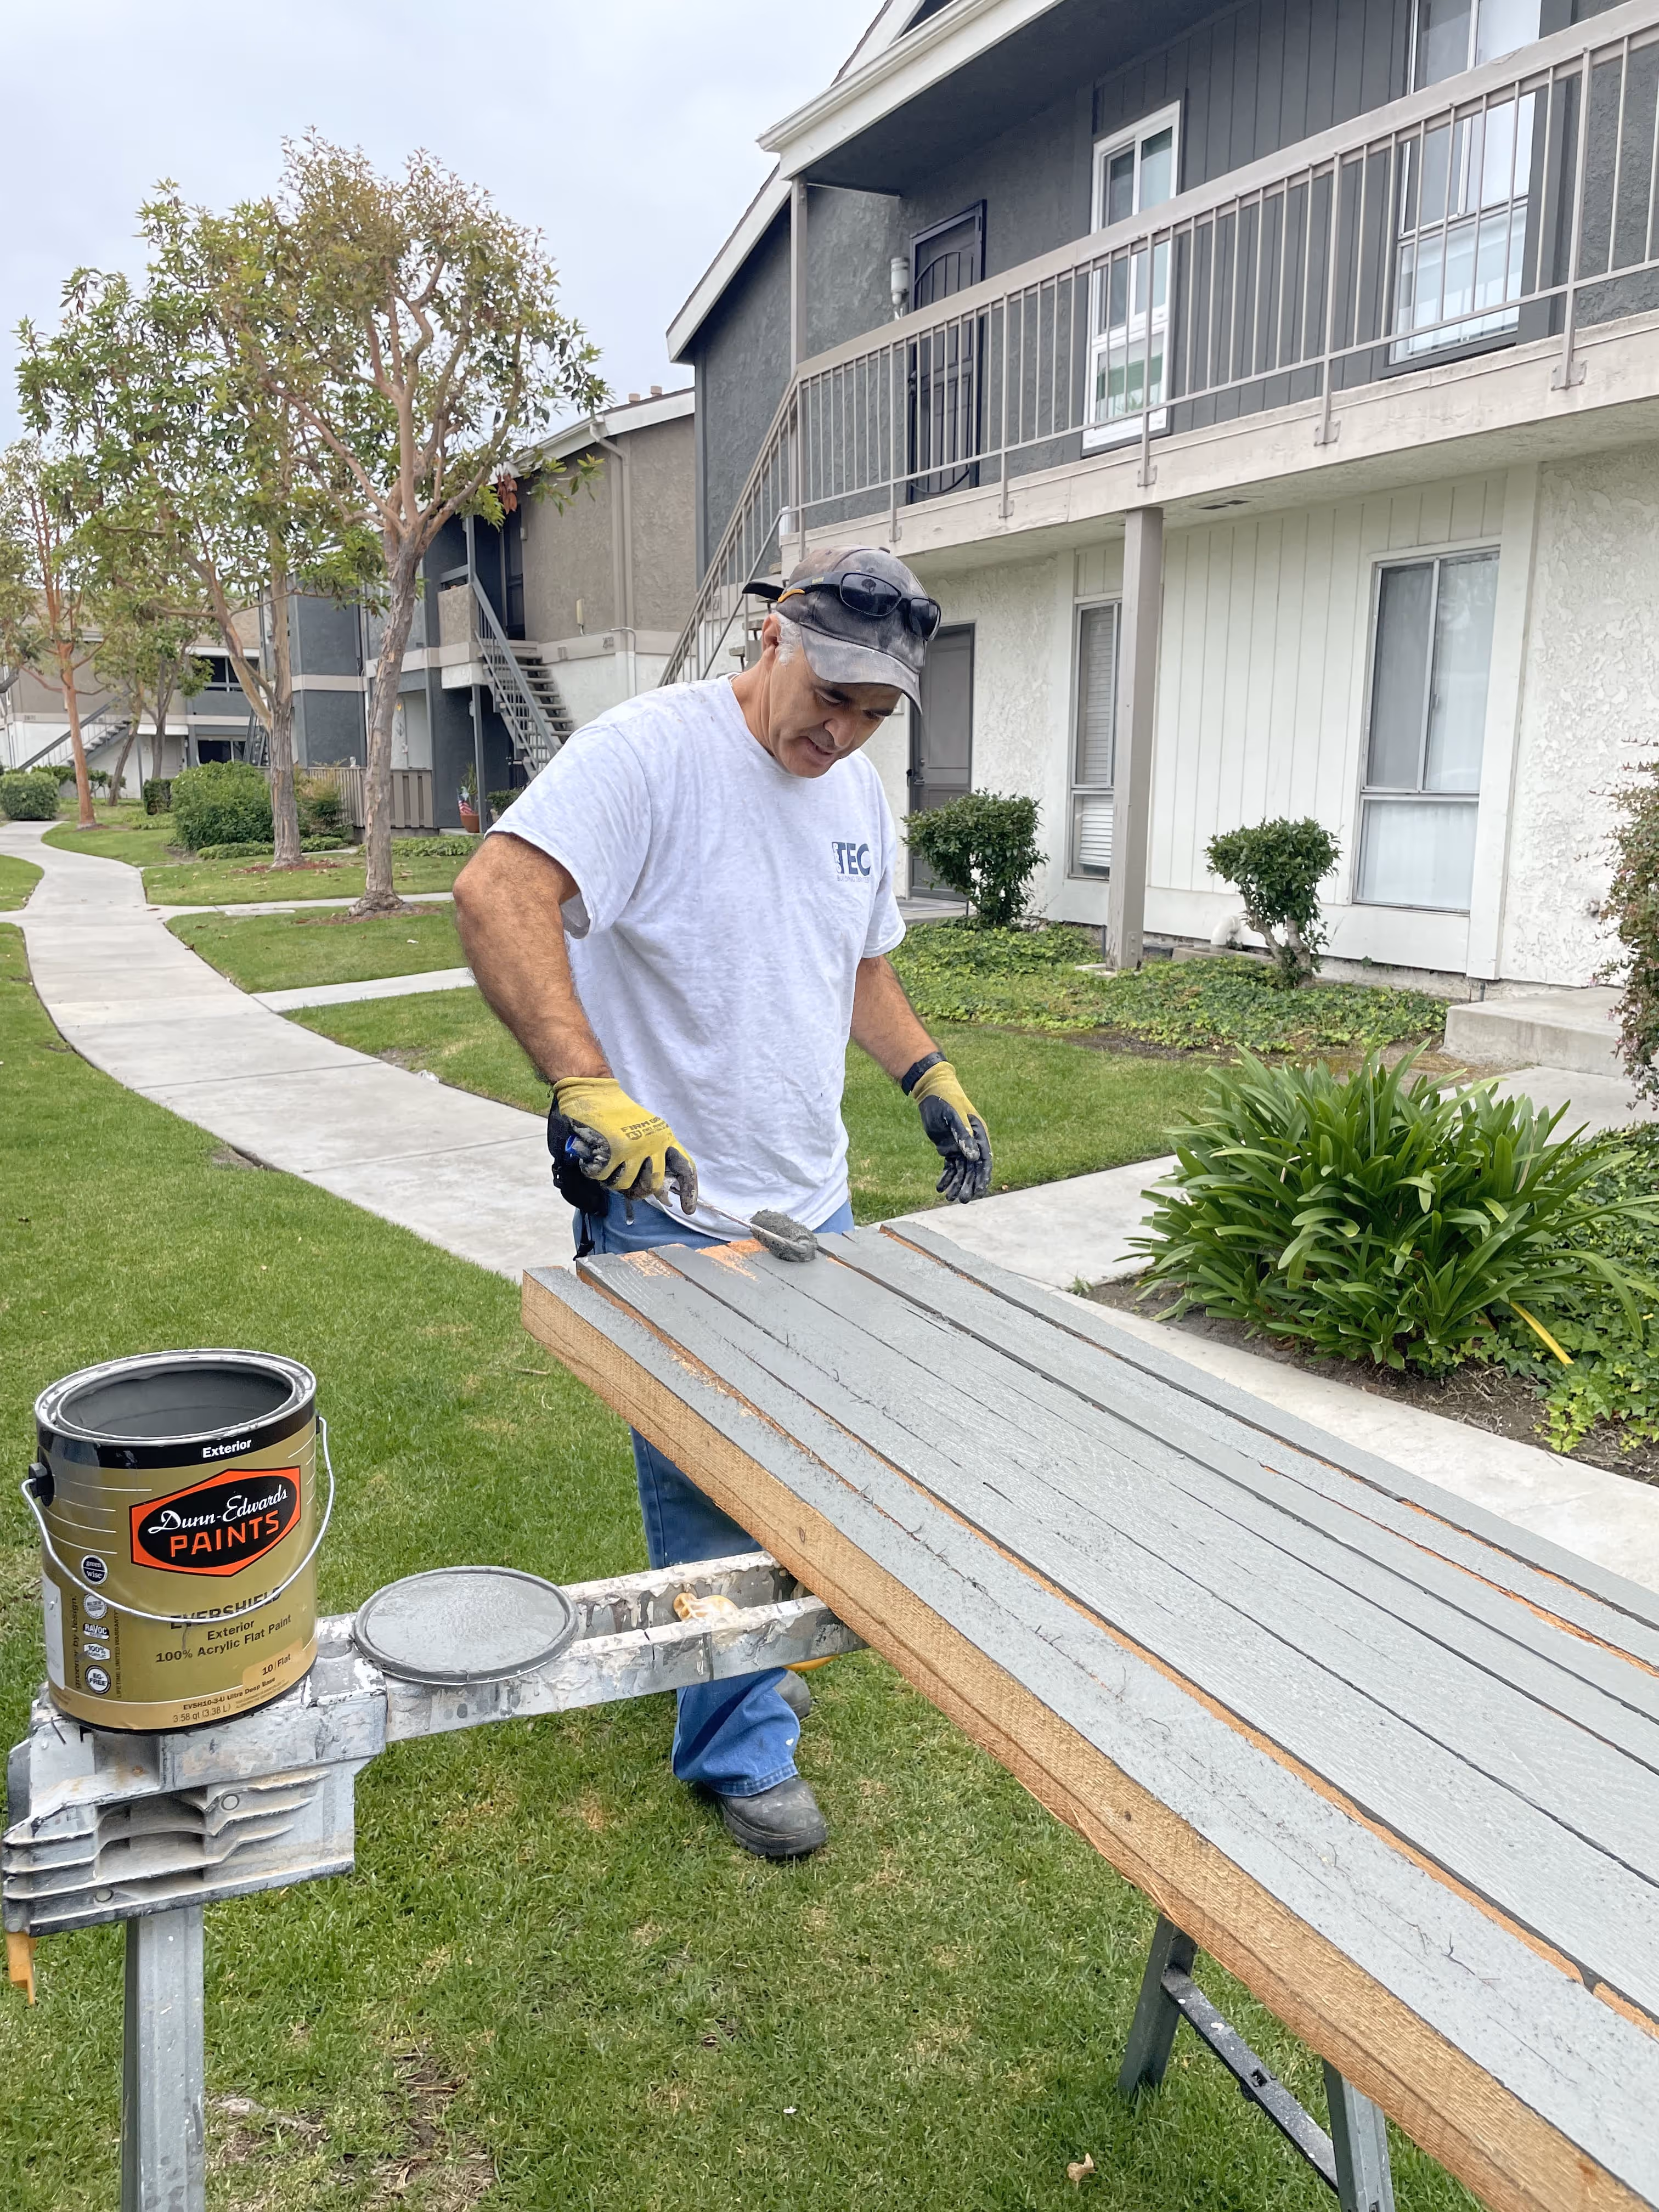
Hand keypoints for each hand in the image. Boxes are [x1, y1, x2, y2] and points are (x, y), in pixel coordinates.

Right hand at [550, 1076, 698, 1214]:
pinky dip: (593, 1171)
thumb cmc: (617, 1113)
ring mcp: (634, 1148)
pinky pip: (603, 1177)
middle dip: (638, 1191)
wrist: (595, 1092)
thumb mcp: (645, 1131)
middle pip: (653, 1185)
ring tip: (605, 1165)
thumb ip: (654, 1155)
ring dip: (611, 1180)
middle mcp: (653, 1144)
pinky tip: (591, 1158)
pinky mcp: (613, 1150)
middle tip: (626, 1186)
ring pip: (625, 1185)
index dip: (688, 1192)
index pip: (685, 1168)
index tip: (688, 1210)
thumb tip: (659, 1191)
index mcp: (664, 1138)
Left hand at [908, 1058, 990, 1203]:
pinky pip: (950, 1167)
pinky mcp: (949, 1148)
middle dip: (969, 1185)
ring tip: (949, 1198)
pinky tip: (940, 1188)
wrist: (932, 1091)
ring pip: (961, 1171)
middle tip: (963, 1200)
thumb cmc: (946, 1100)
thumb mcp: (954, 1117)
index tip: (980, 1191)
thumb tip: (974, 1158)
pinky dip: (946, 1178)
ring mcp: (961, 1147)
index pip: (985, 1160)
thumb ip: (963, 1136)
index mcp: (979, 1134)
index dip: (983, 1177)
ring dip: (957, 1184)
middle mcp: (972, 1143)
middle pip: (973, 1169)